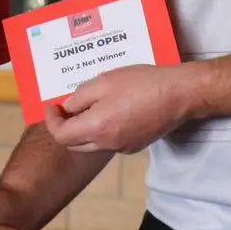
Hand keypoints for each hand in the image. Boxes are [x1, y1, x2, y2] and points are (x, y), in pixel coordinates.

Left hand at [43, 64, 190, 153]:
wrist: (178, 94)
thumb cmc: (141, 84)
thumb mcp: (104, 81)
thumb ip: (80, 96)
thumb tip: (69, 107)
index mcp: (96, 128)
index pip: (61, 135)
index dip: (52, 121)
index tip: (53, 106)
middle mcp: (107, 144)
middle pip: (74, 144)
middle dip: (65, 127)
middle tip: (66, 107)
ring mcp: (123, 148)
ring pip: (92, 144)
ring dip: (84, 130)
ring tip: (89, 106)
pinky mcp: (135, 145)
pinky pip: (110, 141)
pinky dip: (102, 131)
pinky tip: (112, 111)